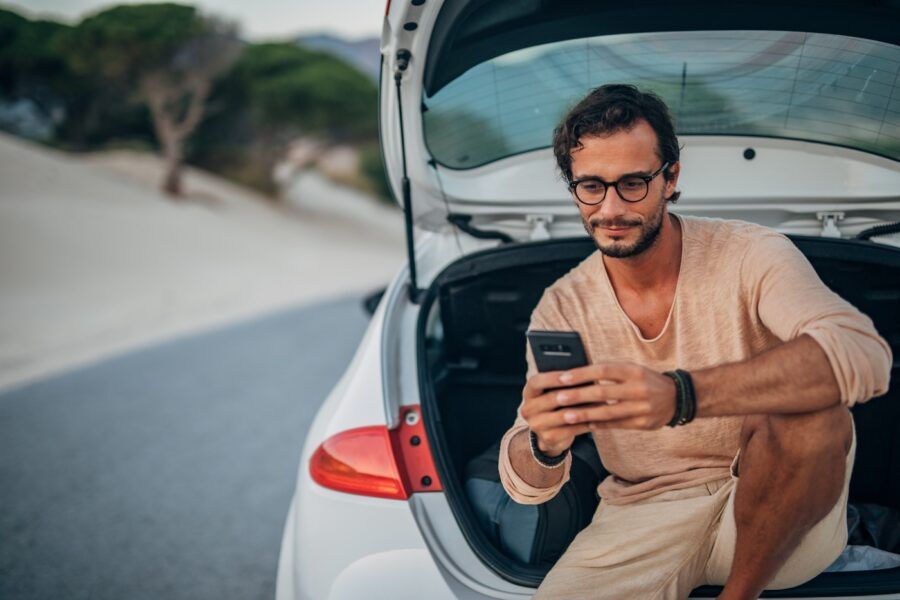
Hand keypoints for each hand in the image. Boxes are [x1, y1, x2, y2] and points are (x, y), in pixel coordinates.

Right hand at [520, 372, 594, 456]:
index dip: (553, 378)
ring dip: (584, 409)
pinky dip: (585, 424)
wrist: (551, 431)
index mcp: (529, 392)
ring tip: (602, 403)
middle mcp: (528, 408)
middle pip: (551, 399)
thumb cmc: (558, 403)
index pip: (536, 382)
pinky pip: (570, 430)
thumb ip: (565, 381)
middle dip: (574, 393)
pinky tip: (598, 419)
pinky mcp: (547, 438)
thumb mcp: (555, 390)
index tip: (570, 375)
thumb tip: (586, 370)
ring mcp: (536, 425)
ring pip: (562, 416)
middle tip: (594, 388)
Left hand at [526, 362, 677, 431]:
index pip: (604, 370)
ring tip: (566, 416)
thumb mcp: (632, 369)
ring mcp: (642, 407)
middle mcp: (639, 388)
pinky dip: (600, 424)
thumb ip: (610, 371)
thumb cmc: (645, 380)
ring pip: (608, 412)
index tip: (563, 377)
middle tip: (558, 398)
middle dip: (578, 396)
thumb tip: (577, 374)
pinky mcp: (644, 423)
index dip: (582, 374)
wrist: (677, 397)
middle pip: (603, 392)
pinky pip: (617, 425)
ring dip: (585, 414)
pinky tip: (585, 424)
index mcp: (634, 370)